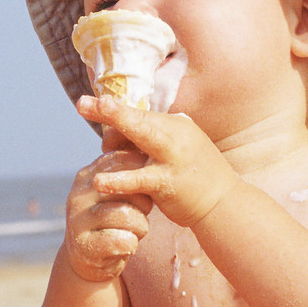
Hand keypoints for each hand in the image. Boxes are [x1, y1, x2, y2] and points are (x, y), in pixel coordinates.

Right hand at [64, 145, 152, 281]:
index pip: (123, 161)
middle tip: (142, 213)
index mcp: (88, 175)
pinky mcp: (84, 245)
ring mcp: (78, 220)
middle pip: (128, 188)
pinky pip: (123, 241)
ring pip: (128, 215)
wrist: (88, 259)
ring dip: (141, 226)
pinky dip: (132, 244)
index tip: (147, 190)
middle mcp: (79, 194)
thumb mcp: (118, 193)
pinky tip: (126, 245)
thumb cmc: (113, 220)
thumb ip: (129, 175)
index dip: (144, 176)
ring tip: (135, 230)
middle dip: (144, 203)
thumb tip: (155, 153)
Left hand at [77, 95, 238, 227]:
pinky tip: (100, 182)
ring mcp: (173, 158)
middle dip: (111, 110)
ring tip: (94, 132)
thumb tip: (136, 120)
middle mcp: (176, 135)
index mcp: (176, 125)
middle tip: (82, 103)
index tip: (93, 105)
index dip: (115, 115)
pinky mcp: (168, 182)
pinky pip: (140, 179)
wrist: (225, 203)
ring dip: (119, 129)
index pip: (140, 116)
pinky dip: (120, 180)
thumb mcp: (181, 148)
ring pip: (143, 137)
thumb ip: (159, 135)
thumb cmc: (200, 176)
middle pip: (139, 118)